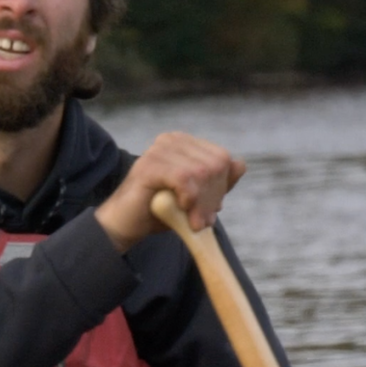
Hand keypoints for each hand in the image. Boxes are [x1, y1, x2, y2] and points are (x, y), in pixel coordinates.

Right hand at [95, 131, 246, 251]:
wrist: (125, 225)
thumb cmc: (159, 210)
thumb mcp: (196, 196)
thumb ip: (218, 182)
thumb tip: (240, 165)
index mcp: (183, 143)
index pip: (222, 158)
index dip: (222, 187)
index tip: (210, 211)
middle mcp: (171, 141)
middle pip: (215, 164)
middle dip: (212, 197)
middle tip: (201, 221)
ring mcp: (159, 151)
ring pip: (202, 172)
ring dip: (201, 203)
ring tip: (193, 221)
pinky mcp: (149, 166)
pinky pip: (184, 178)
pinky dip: (189, 198)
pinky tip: (181, 209)